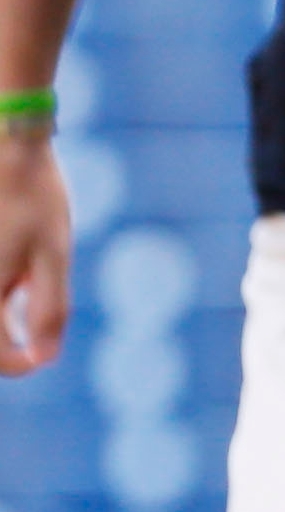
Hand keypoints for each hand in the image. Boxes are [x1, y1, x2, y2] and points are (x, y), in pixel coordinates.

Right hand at [0, 132, 66, 374]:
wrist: (7, 146)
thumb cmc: (34, 198)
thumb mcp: (53, 254)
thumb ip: (49, 307)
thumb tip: (44, 357)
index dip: (17, 364)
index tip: (41, 357)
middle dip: (6, 336)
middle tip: (33, 321)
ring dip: (2, 311)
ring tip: (22, 289)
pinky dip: (2, 286)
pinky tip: (14, 269)